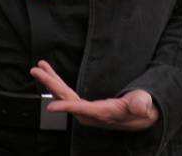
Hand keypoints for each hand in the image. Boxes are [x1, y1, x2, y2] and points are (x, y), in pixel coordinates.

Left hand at [30, 60, 158, 130]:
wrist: (144, 115)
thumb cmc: (144, 108)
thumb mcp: (145, 104)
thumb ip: (140, 103)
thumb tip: (139, 106)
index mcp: (105, 113)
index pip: (82, 110)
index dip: (66, 108)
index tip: (50, 107)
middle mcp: (93, 114)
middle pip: (67, 100)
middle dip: (51, 84)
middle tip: (36, 70)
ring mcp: (88, 110)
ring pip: (65, 96)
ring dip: (51, 81)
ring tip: (39, 68)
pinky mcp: (87, 106)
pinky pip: (68, 95)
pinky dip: (58, 83)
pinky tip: (50, 75)